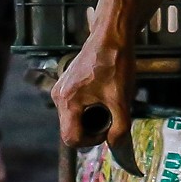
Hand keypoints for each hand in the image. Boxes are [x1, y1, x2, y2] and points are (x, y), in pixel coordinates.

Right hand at [50, 34, 138, 172]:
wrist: (112, 36)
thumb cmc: (115, 64)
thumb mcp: (121, 99)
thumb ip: (119, 127)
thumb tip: (115, 145)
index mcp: (68, 101)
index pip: (71, 139)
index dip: (92, 141)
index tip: (108, 128)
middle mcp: (58, 96)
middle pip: (71, 129)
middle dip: (92, 128)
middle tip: (111, 115)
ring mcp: (61, 89)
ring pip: (73, 117)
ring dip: (91, 117)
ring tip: (108, 103)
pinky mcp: (66, 83)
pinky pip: (74, 106)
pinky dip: (88, 107)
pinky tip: (103, 95)